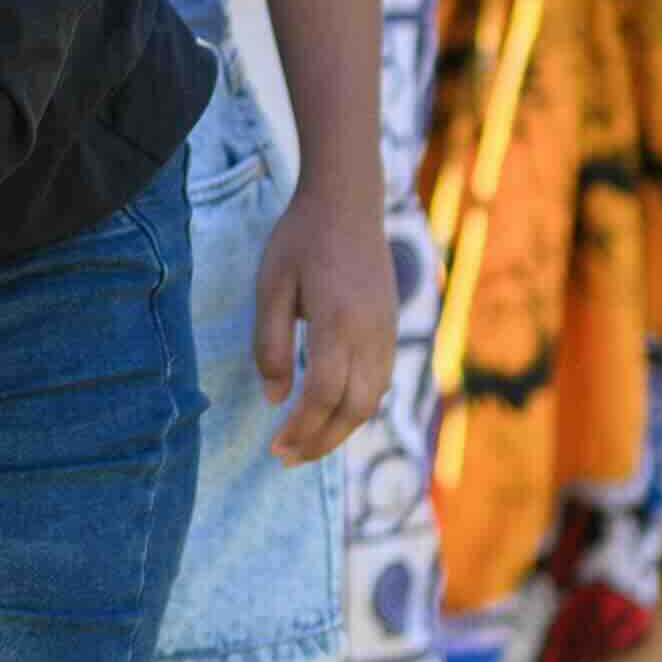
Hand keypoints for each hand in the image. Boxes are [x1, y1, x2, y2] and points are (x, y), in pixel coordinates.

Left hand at [252, 187, 395, 465]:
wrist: (348, 202)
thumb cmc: (300, 239)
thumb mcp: (271, 285)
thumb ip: (270, 343)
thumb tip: (274, 398)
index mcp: (338, 322)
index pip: (323, 394)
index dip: (300, 428)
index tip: (275, 447)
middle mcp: (371, 334)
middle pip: (352, 408)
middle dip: (320, 441)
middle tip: (286, 458)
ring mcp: (387, 333)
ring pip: (371, 400)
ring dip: (340, 430)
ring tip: (306, 445)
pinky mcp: (392, 329)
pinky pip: (380, 382)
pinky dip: (356, 407)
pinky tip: (330, 413)